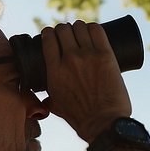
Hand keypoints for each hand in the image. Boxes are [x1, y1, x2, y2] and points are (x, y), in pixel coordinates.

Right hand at [40, 21, 131, 141]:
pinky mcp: (106, 55)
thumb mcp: (57, 107)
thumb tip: (43, 103)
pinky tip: (93, 31)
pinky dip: (94, 28)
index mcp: (54, 70)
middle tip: (70, 35)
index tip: (53, 36)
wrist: (104, 123)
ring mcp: (88, 55)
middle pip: (63, 29)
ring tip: (82, 32)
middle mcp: (69, 59)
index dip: (50, 33)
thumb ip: (48, 100)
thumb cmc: (81, 119)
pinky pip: (97, 30)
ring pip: (80, 27)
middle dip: (65, 29)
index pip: (48, 38)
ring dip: (79, 27)